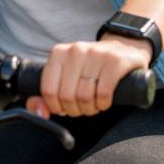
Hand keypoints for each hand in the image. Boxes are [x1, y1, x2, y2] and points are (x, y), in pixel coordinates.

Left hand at [26, 35, 152, 118]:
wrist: (123, 50)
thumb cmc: (90, 68)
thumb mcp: (65, 76)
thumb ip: (47, 95)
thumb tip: (40, 112)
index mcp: (59, 53)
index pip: (48, 90)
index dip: (56, 107)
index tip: (64, 108)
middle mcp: (76, 50)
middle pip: (67, 96)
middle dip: (75, 110)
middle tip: (82, 108)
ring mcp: (96, 54)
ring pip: (85, 96)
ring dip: (90, 109)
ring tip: (94, 104)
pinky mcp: (115, 61)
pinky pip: (103, 93)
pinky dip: (103, 104)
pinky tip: (104, 101)